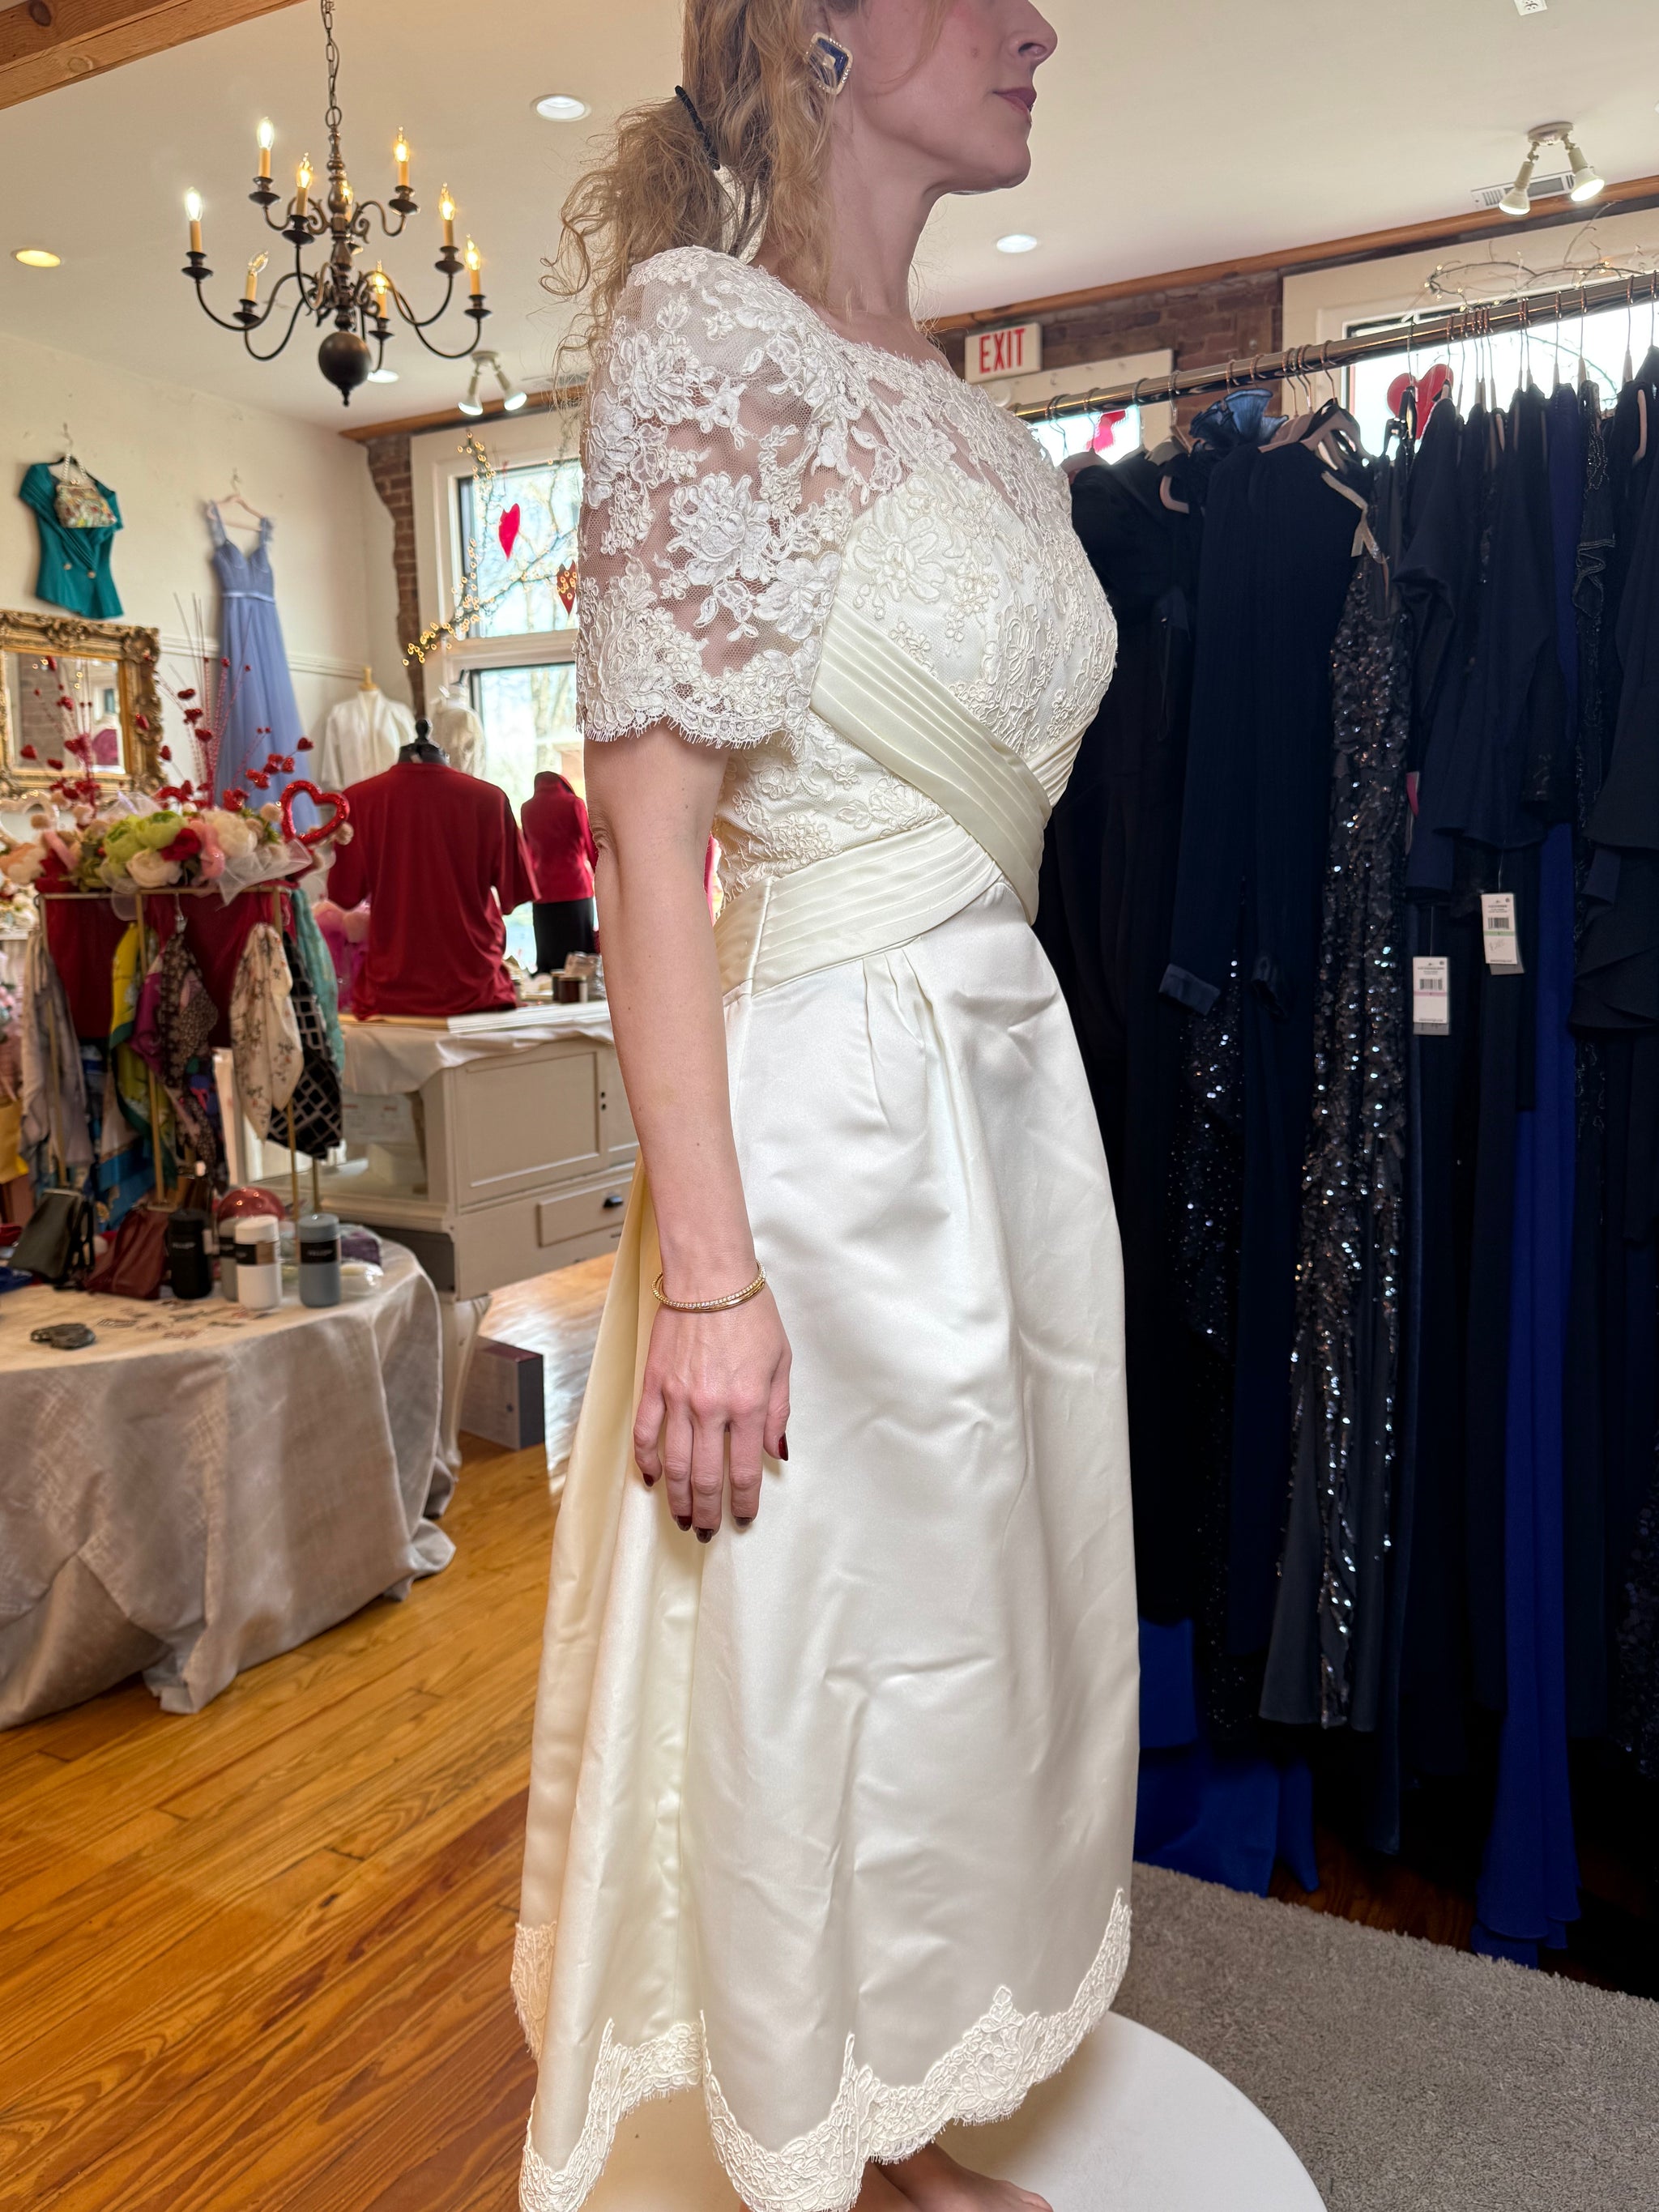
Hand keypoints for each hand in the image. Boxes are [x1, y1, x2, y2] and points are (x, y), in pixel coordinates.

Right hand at [633, 1288, 790, 1536]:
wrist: (709, 1277)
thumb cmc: (751, 1313)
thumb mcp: (782, 1362)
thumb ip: (778, 1411)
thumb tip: (776, 1451)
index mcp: (748, 1406)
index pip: (746, 1471)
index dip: (744, 1502)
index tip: (743, 1519)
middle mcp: (711, 1409)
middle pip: (705, 1477)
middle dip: (708, 1511)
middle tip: (707, 1531)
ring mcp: (678, 1398)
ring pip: (673, 1464)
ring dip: (677, 1497)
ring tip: (681, 1518)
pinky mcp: (653, 1384)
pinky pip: (646, 1432)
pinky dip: (647, 1460)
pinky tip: (650, 1479)